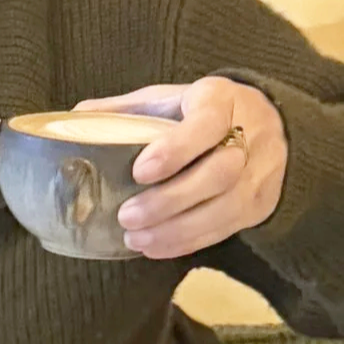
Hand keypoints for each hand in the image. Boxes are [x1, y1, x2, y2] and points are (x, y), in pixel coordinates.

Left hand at [68, 76, 285, 259]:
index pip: (206, 123)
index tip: (139, 172)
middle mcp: (249, 135)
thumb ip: (125, 109)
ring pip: (227, 206)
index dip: (175, 149)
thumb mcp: (168, 97)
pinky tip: (157, 246)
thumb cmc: (203, 109)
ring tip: (137, 238)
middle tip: (127, 217)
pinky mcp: (262, 202)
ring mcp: (260, 172)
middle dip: (171, 200)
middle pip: (219, 173)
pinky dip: (190, 241)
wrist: (269, 120)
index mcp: (220, 100)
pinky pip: (229, 227)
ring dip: (178, 229)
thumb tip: (73, 119)